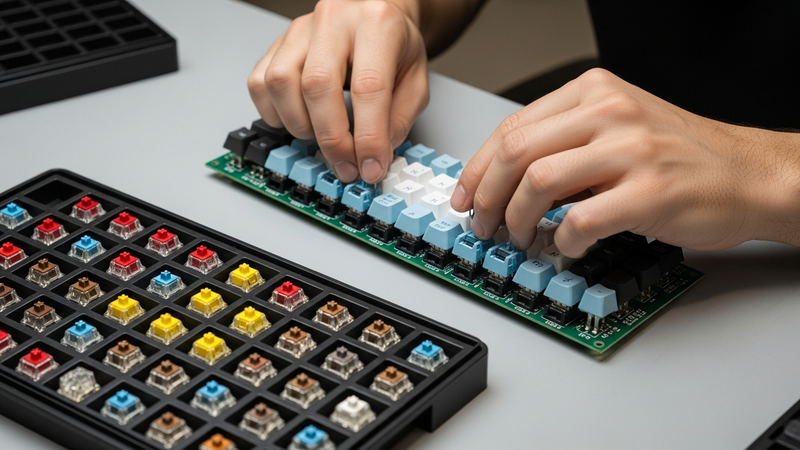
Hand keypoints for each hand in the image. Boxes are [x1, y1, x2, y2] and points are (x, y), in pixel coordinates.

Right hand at [247, 0, 428, 182]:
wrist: (376, 17)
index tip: (370, 166)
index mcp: (377, 24)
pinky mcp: (277, 43)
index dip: (368, 137)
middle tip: (346, 165)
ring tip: (323, 137)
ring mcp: (300, 30)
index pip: (368, 87)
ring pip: (281, 83)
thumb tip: (374, 157)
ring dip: (300, 125)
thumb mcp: (416, 81)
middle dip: (332, 138)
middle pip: (318, 85)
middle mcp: (334, 19)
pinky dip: (275, 113)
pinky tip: (298, 121)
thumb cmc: (395, 46)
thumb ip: (398, 120)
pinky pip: (260, 83)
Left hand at [451, 68, 799, 255]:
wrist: (747, 175)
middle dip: (486, 196)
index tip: (465, 195)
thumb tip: (501, 179)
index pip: (512, 127)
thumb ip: (564, 140)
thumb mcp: (618, 126)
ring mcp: (630, 151)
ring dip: (515, 220)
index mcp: (594, 92)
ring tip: (519, 238)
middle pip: (516, 152)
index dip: (477, 167)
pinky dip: (561, 240)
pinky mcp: (649, 193)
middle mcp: (609, 113)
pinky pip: (580, 220)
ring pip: (538, 182)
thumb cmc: (681, 156)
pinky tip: (565, 245)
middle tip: (481, 224)